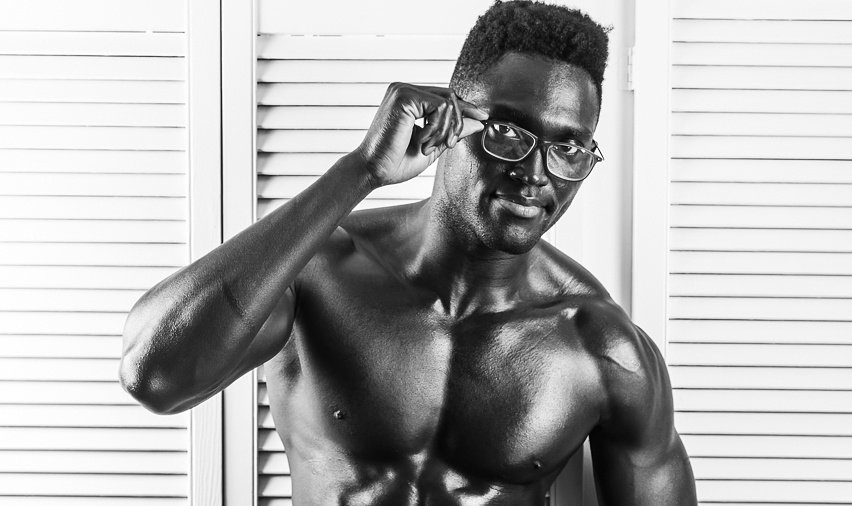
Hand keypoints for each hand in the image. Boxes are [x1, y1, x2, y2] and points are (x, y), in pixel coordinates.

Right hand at [355, 83, 488, 188]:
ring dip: (444, 130)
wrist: (373, 171)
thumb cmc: (396, 162)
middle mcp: (404, 89)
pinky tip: (421, 141)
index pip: (444, 97)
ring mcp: (403, 90)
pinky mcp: (404, 97)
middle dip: (457, 122)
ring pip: (447, 103)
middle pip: (449, 97)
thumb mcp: (433, 145)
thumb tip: (478, 123)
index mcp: (407, 98)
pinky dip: (436, 128)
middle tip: (448, 144)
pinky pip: (440, 107)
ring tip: (426, 147)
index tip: (482, 117)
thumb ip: (453, 132)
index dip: (464, 108)